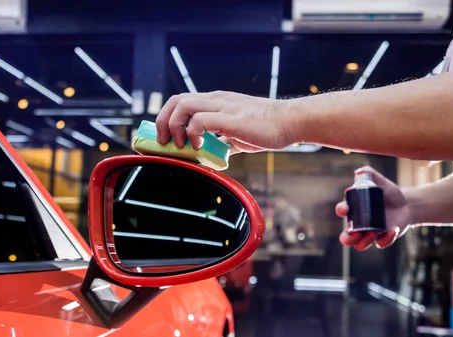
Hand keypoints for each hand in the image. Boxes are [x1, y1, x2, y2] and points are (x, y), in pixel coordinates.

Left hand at [155, 91, 293, 153]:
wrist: (290, 122)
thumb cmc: (268, 128)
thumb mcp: (238, 134)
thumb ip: (223, 141)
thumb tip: (212, 155)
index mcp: (216, 101)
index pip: (181, 101)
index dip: (166, 117)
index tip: (163, 137)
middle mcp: (215, 99)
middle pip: (175, 100)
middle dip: (162, 121)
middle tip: (164, 142)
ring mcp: (222, 106)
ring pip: (183, 106)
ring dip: (174, 127)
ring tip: (180, 145)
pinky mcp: (230, 118)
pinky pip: (200, 121)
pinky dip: (193, 134)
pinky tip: (199, 147)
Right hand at [336, 166, 411, 250]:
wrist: (407, 204)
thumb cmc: (389, 193)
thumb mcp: (381, 181)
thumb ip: (370, 174)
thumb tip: (359, 172)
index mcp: (354, 208)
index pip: (343, 211)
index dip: (341, 210)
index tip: (345, 209)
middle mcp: (359, 224)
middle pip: (346, 236)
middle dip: (347, 238)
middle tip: (354, 234)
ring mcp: (370, 233)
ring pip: (360, 245)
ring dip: (364, 241)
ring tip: (374, 232)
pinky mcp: (383, 238)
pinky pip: (380, 243)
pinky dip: (386, 239)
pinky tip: (392, 230)